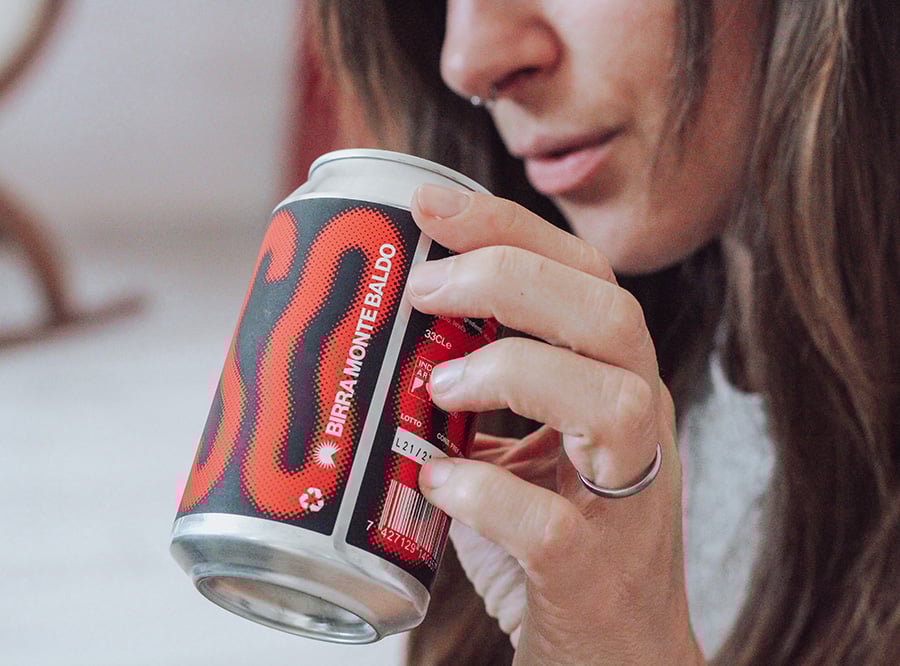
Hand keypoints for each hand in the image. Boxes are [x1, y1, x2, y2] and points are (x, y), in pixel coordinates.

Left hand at [407, 184, 703, 664]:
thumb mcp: (521, 449)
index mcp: (614, 381)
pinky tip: (435, 481)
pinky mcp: (595, 574)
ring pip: (613, 400)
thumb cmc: (554, 540)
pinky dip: (484, 495)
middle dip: (509, 278)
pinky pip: (554, 525)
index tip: (429, 204)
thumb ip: (476, 395)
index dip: (508, 226)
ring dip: (514, 371)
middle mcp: (636, 427)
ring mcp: (625, 501)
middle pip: (609, 314)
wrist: (615, 654)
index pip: (585, 273)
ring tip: (441, 386)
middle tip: (424, 286)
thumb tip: (381, 338)